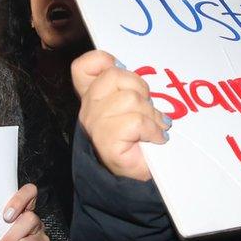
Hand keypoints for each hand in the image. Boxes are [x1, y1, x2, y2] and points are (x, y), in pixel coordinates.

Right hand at [72, 50, 169, 181]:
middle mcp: (89, 109)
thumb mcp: (136, 107)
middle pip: (114, 76)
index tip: (122, 71)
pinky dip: (152, 130)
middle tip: (149, 110)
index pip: (84, 67)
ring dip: (151, 115)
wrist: (140, 179)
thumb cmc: (141, 141)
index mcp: (94, 96)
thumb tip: (136, 68)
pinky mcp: (106, 142)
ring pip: (130, 99)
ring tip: (155, 128)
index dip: (103, 61)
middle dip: (141, 90)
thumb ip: (131, 87)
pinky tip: (156, 139)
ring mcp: (95, 126)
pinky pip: (135, 122)